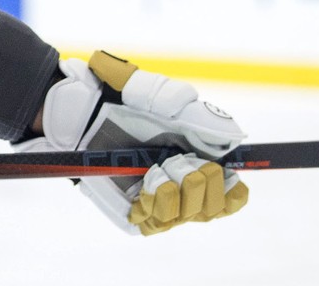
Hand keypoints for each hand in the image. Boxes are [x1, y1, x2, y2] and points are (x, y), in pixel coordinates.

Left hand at [15, 51, 247, 234]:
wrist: (82, 112)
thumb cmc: (121, 100)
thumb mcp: (162, 98)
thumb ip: (199, 114)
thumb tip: (236, 136)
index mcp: (198, 162)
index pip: (233, 194)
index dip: (234, 188)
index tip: (222, 170)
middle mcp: (182, 188)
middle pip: (215, 207)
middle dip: (202, 180)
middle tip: (179, 159)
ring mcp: (159, 203)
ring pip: (190, 214)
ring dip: (178, 187)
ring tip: (156, 167)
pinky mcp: (136, 216)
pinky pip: (160, 222)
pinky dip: (158, 199)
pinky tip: (146, 182)